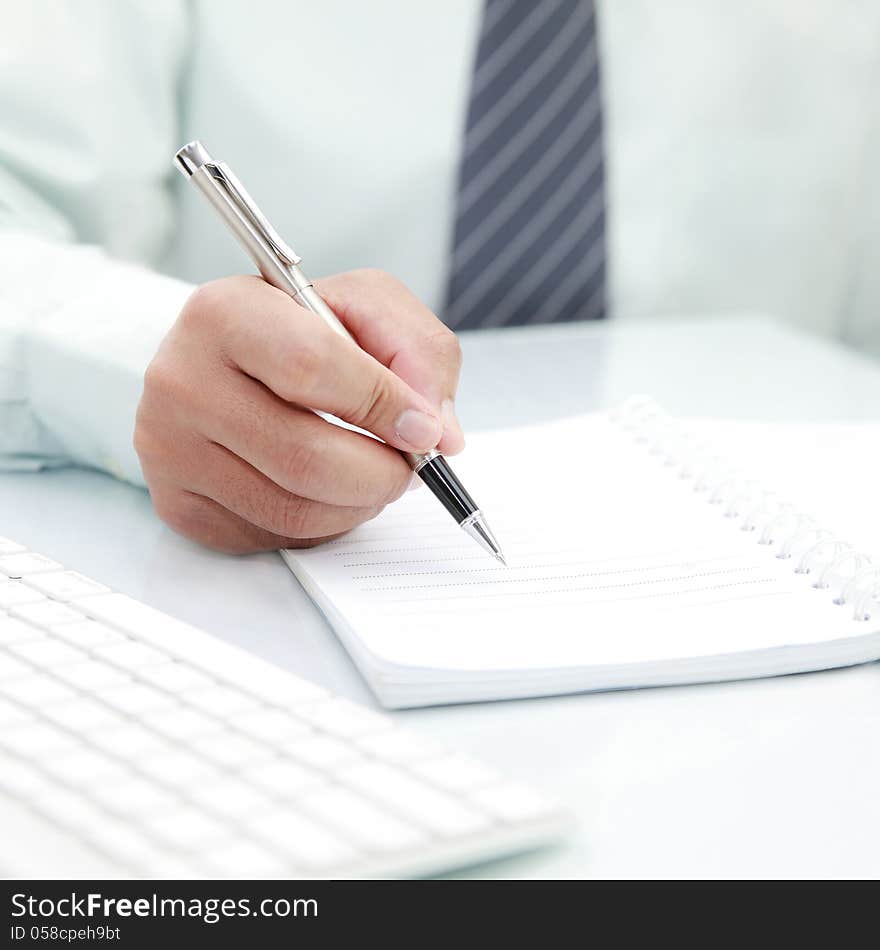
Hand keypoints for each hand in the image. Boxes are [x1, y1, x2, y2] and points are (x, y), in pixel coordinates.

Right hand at [134, 270, 464, 552]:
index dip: (383, 406)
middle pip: (306, 457)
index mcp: (224, 313)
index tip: (424, 429)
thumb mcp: (364, 308)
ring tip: (373, 475)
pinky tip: (325, 490)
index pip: (312, 368)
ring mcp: (169, 449)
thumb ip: (417, 353)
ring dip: (359, 505)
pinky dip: (322, 524)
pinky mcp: (177, 502)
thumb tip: (440, 434)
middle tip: (408, 467)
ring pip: (294, 510)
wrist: (221, 360)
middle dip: (382, 473)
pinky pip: (272, 536)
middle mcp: (181, 381)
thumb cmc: (299, 330)